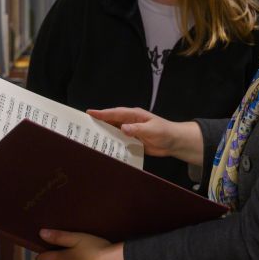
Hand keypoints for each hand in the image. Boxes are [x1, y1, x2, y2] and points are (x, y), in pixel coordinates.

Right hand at [87, 107, 203, 164]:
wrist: (174, 142)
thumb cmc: (165, 132)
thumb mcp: (151, 130)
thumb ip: (137, 129)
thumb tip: (122, 128)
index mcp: (134, 115)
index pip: (116, 113)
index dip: (102, 113)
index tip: (89, 112)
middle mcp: (130, 121)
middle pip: (112, 121)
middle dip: (99, 121)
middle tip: (84, 124)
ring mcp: (131, 131)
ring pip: (114, 130)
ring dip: (104, 132)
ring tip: (90, 136)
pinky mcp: (132, 140)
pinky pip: (120, 140)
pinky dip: (112, 142)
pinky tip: (104, 146)